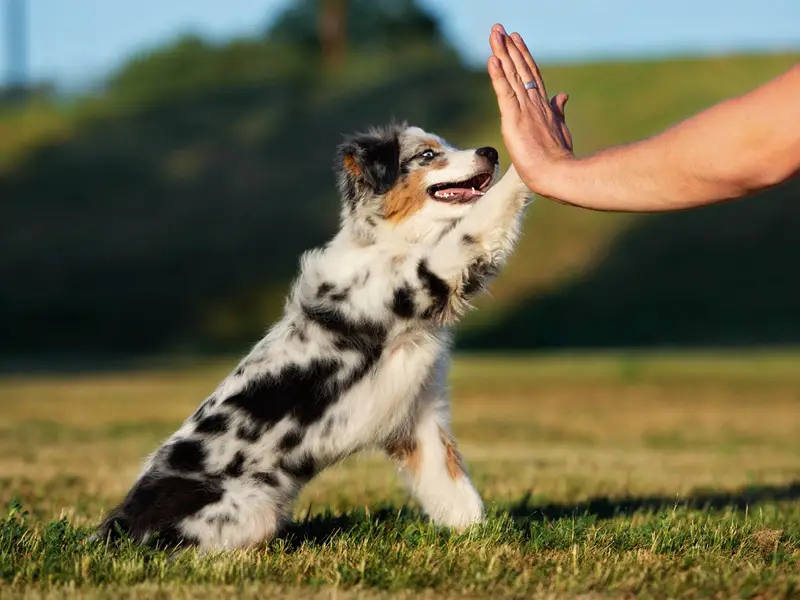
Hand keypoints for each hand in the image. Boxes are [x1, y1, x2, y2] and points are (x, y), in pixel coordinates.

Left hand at [488, 24, 573, 195]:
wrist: (559, 174)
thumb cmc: (559, 159)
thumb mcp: (560, 130)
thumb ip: (559, 110)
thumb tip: (562, 94)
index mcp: (543, 106)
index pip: (530, 75)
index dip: (522, 56)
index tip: (514, 39)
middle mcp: (534, 103)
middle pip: (520, 69)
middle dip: (509, 48)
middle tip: (499, 28)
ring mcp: (525, 109)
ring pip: (512, 75)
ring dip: (502, 53)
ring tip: (495, 34)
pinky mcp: (515, 119)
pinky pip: (505, 93)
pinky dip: (498, 76)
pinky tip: (492, 59)